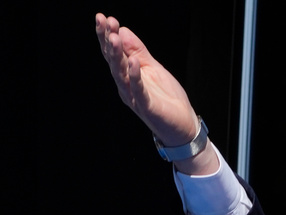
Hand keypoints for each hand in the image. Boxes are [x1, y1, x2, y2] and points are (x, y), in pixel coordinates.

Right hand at [94, 13, 217, 174]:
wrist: (182, 125)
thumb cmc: (165, 97)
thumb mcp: (152, 67)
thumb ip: (138, 50)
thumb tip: (122, 31)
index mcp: (126, 75)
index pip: (113, 53)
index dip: (107, 35)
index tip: (103, 18)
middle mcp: (125, 85)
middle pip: (113, 61)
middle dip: (107, 41)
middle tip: (104, 22)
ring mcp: (135, 96)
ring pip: (121, 74)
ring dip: (117, 55)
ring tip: (114, 38)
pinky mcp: (147, 106)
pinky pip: (139, 90)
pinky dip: (135, 76)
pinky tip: (133, 61)